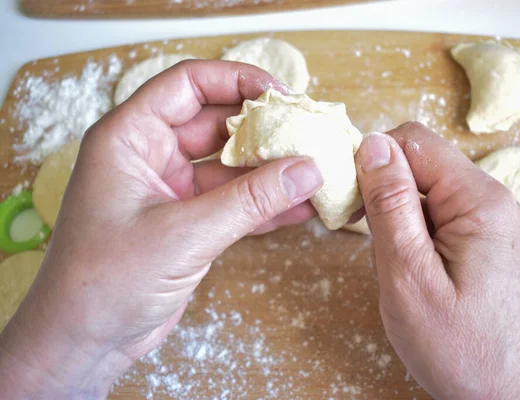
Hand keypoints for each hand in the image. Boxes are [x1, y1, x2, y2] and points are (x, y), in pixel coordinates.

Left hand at [0, 61, 322, 397]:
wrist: (85, 341)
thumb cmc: (106, 281)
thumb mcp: (183, 234)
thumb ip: (250, 201)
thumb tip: (307, 169)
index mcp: (130, 137)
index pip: (187, 84)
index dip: (236, 80)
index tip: (280, 94)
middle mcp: (150, 156)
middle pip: (215, 123)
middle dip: (262, 129)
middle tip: (307, 132)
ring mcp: (171, 191)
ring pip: (229, 166)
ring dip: (270, 171)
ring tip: (314, 170)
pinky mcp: (188, 223)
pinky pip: (233, 202)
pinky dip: (264, 205)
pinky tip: (300, 206)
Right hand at [355, 123, 519, 398]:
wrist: (511, 398)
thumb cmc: (461, 348)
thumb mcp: (409, 276)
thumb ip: (390, 206)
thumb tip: (372, 144)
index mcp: (477, 199)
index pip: (413, 141)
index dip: (372, 160)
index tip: (350, 201)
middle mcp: (489, 200)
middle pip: (418, 165)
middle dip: (383, 197)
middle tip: (374, 248)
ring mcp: (488, 221)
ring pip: (421, 194)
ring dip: (395, 223)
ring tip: (397, 271)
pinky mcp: (482, 240)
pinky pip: (434, 219)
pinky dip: (411, 238)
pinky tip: (411, 273)